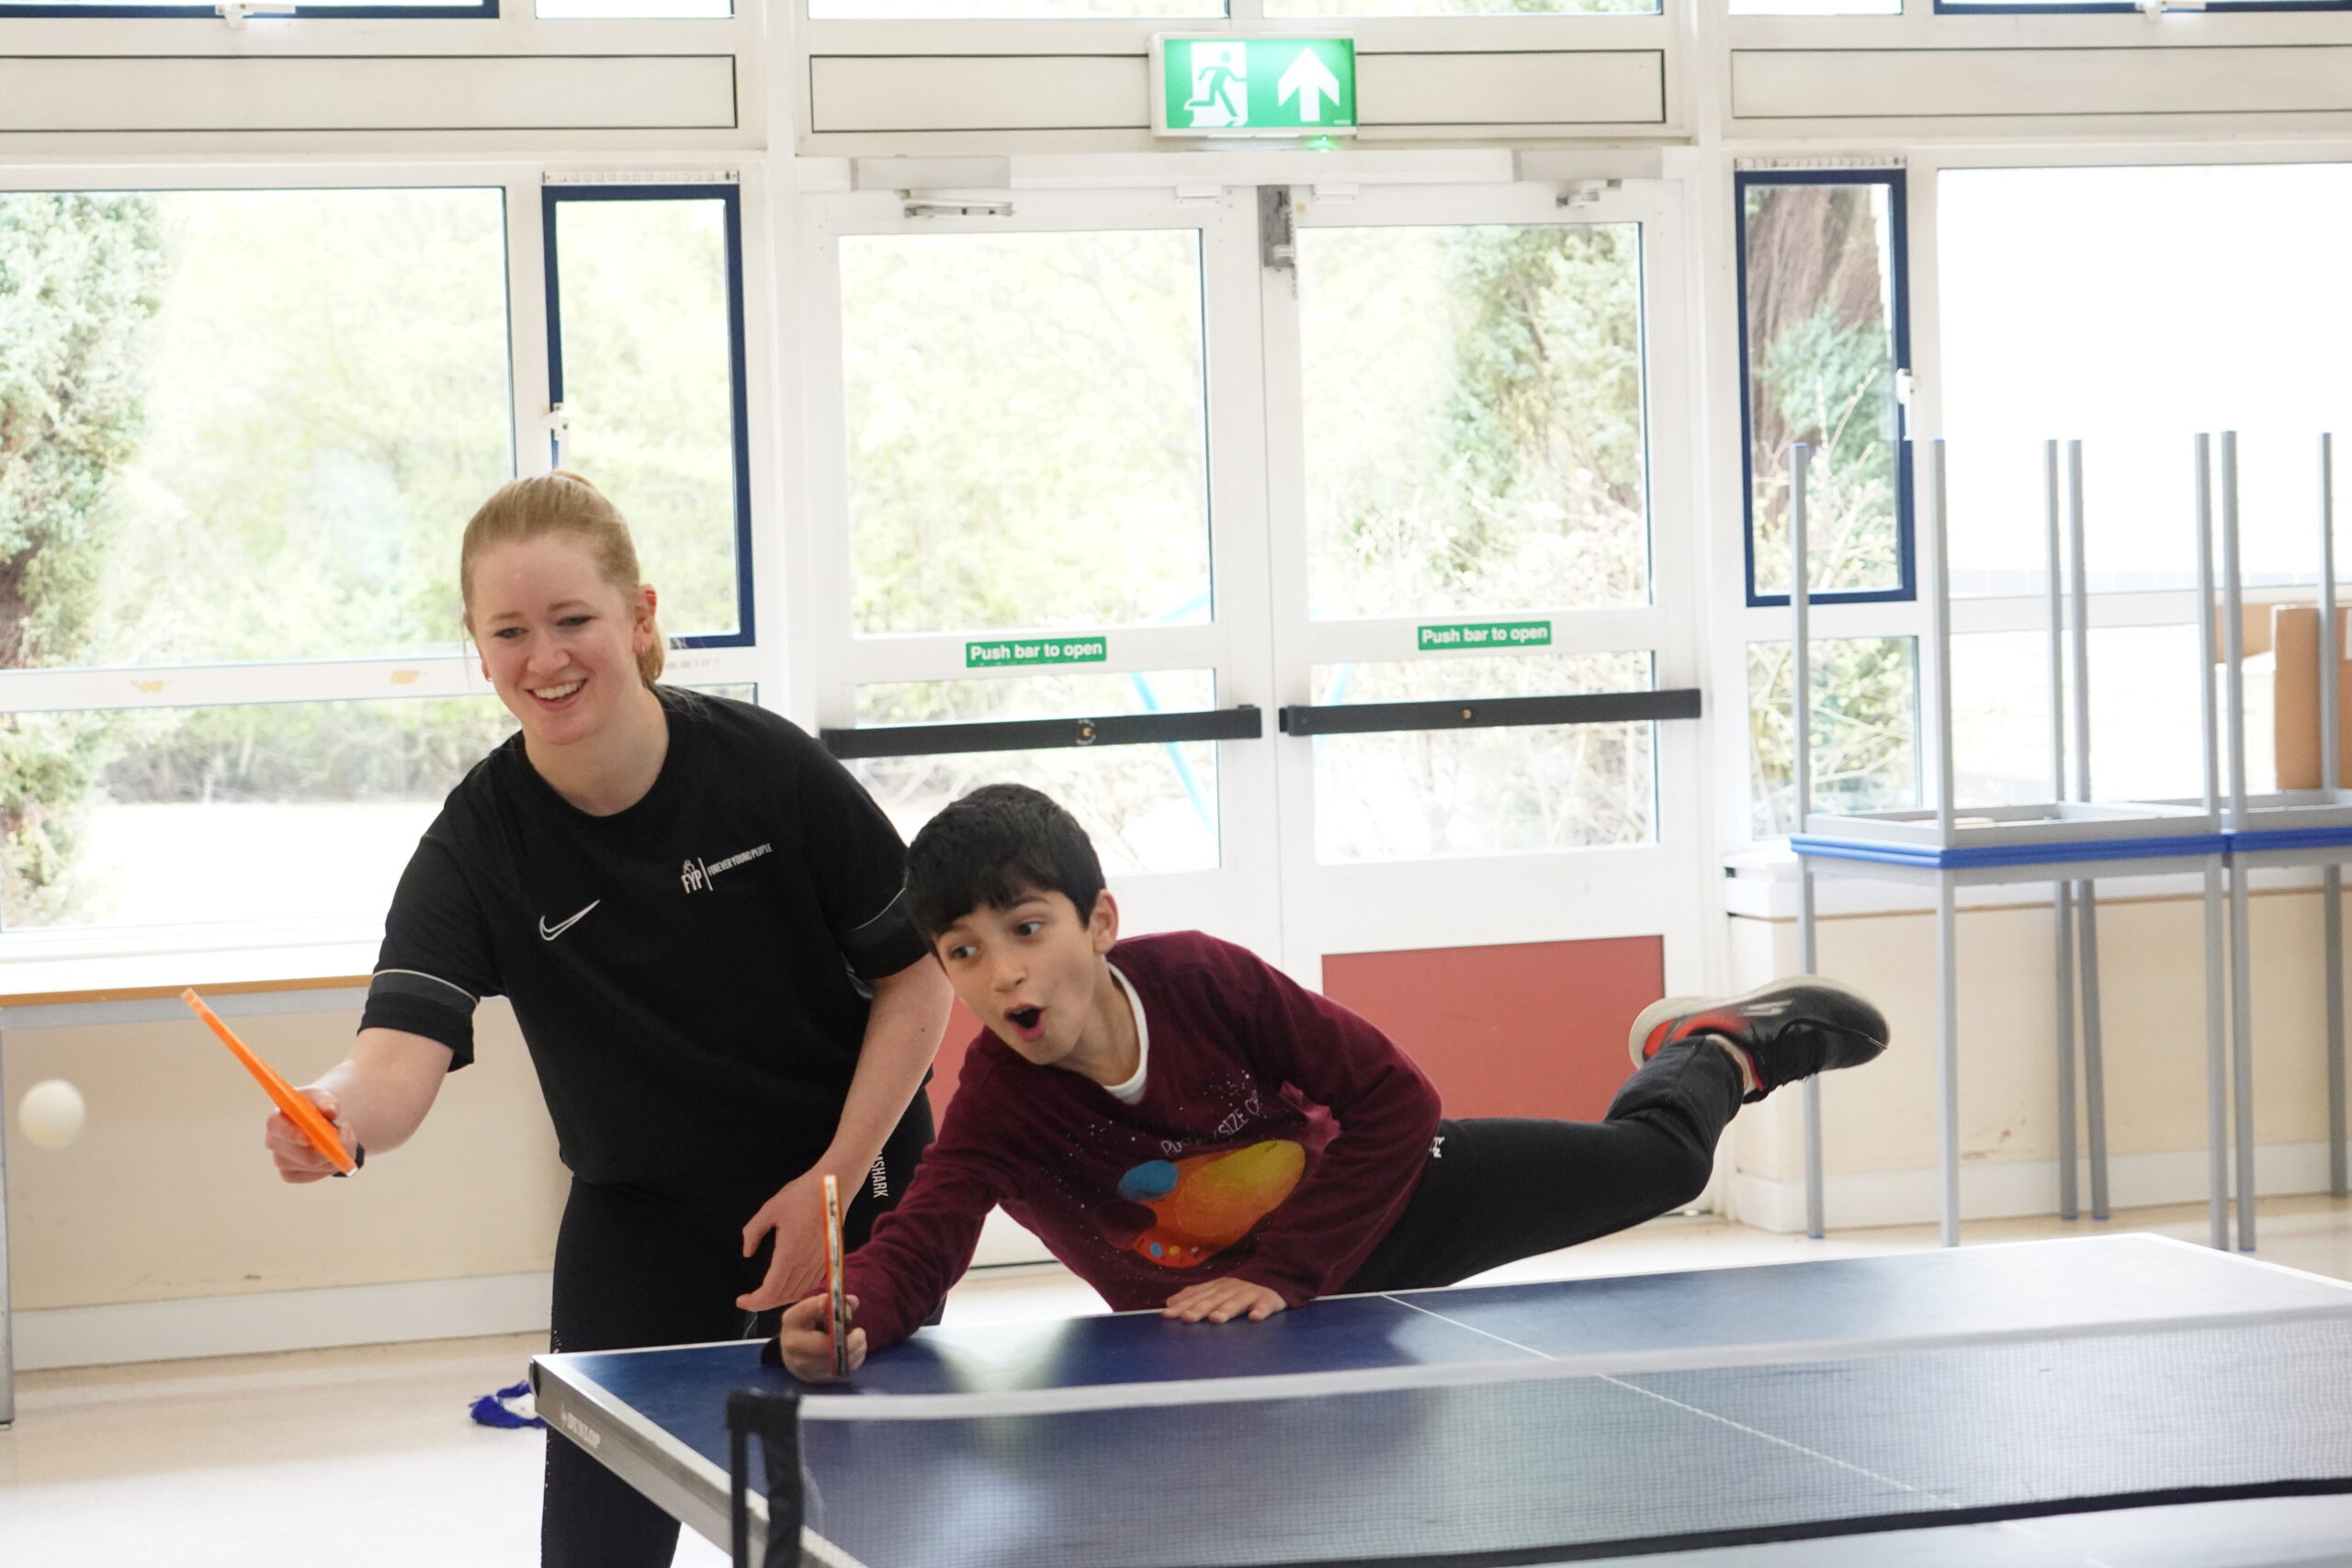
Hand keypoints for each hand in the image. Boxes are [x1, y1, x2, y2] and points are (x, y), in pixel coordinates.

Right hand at [265, 1088, 354, 1183]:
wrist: (319, 1122)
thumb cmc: (317, 1107)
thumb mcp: (323, 1098)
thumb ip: (327, 1101)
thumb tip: (330, 1111)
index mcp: (276, 1119)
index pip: (276, 1126)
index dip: (291, 1133)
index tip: (308, 1138)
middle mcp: (274, 1142)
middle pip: (302, 1154)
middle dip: (329, 1147)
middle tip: (347, 1130)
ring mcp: (281, 1161)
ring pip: (315, 1165)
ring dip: (337, 1153)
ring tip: (344, 1137)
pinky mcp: (291, 1175)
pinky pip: (318, 1173)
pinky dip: (333, 1164)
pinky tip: (335, 1151)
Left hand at [737, 1168, 838, 1312]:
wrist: (833, 1185)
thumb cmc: (801, 1194)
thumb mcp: (769, 1209)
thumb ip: (753, 1233)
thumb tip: (747, 1253)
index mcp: (790, 1253)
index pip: (771, 1290)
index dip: (755, 1302)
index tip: (741, 1300)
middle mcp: (806, 1263)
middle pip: (784, 1296)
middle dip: (763, 1303)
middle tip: (749, 1300)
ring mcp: (820, 1262)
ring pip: (799, 1293)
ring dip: (780, 1299)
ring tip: (765, 1295)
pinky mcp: (828, 1258)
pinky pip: (811, 1284)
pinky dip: (796, 1291)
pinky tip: (787, 1285)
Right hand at [774, 1292, 865, 1382]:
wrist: (792, 1353)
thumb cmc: (809, 1325)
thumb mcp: (816, 1310)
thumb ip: (834, 1303)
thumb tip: (853, 1302)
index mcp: (792, 1321)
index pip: (805, 1311)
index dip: (819, 1305)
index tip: (831, 1301)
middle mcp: (793, 1345)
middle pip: (825, 1347)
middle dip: (850, 1341)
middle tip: (861, 1333)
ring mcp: (802, 1365)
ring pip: (836, 1362)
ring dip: (855, 1352)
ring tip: (861, 1342)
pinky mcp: (813, 1379)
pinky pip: (840, 1372)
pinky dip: (854, 1362)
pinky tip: (856, 1352)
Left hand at [1162, 1278, 1287, 1323]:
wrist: (1274, 1276)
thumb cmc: (1240, 1290)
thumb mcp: (1216, 1290)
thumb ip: (1195, 1295)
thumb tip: (1169, 1303)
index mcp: (1217, 1287)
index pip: (1197, 1296)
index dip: (1182, 1305)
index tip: (1167, 1315)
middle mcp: (1231, 1288)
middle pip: (1213, 1299)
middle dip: (1199, 1308)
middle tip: (1187, 1318)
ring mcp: (1250, 1293)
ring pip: (1237, 1302)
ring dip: (1227, 1309)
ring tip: (1216, 1318)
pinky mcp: (1269, 1299)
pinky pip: (1265, 1305)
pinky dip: (1261, 1310)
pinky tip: (1255, 1318)